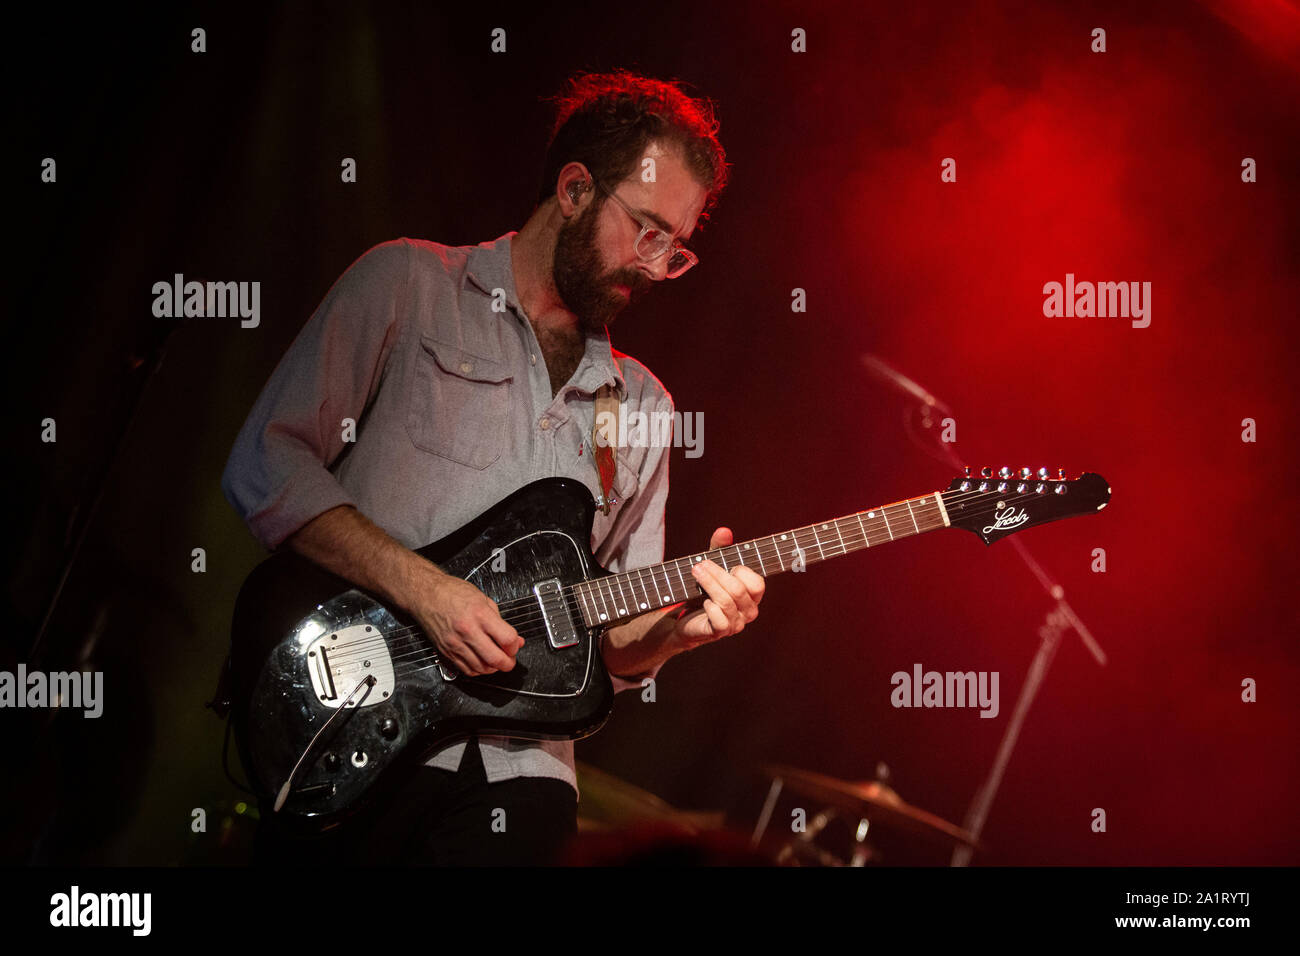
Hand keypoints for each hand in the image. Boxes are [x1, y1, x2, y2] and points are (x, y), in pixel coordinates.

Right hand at [411, 572, 522, 675]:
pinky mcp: (446, 652)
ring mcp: (455, 643)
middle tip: (510, 659)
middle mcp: (467, 630)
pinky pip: (466, 670)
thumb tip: (514, 639)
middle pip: (495, 659)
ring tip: (496, 660)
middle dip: (508, 663)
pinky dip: (478, 670)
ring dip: (493, 668)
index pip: (507, 639)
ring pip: (481, 668)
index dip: (515, 646)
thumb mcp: (483, 599)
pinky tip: (482, 662)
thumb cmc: (452, 593)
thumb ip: (500, 621)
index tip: (515, 645)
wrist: (426, 594)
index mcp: (480, 614)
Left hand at [673, 527, 764, 649]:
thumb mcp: (712, 565)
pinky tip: (702, 602)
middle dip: (717, 574)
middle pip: (738, 590)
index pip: (757, 584)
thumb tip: (724, 531)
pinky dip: (708, 607)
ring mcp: (736, 624)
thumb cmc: (705, 590)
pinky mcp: (720, 632)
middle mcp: (749, 612)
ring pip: (726, 601)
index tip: (727, 565)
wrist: (686, 617)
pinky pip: (718, 618)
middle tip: (700, 564)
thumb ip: (720, 548)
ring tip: (695, 573)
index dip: (741, 571)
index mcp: (753, 596)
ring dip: (708, 584)